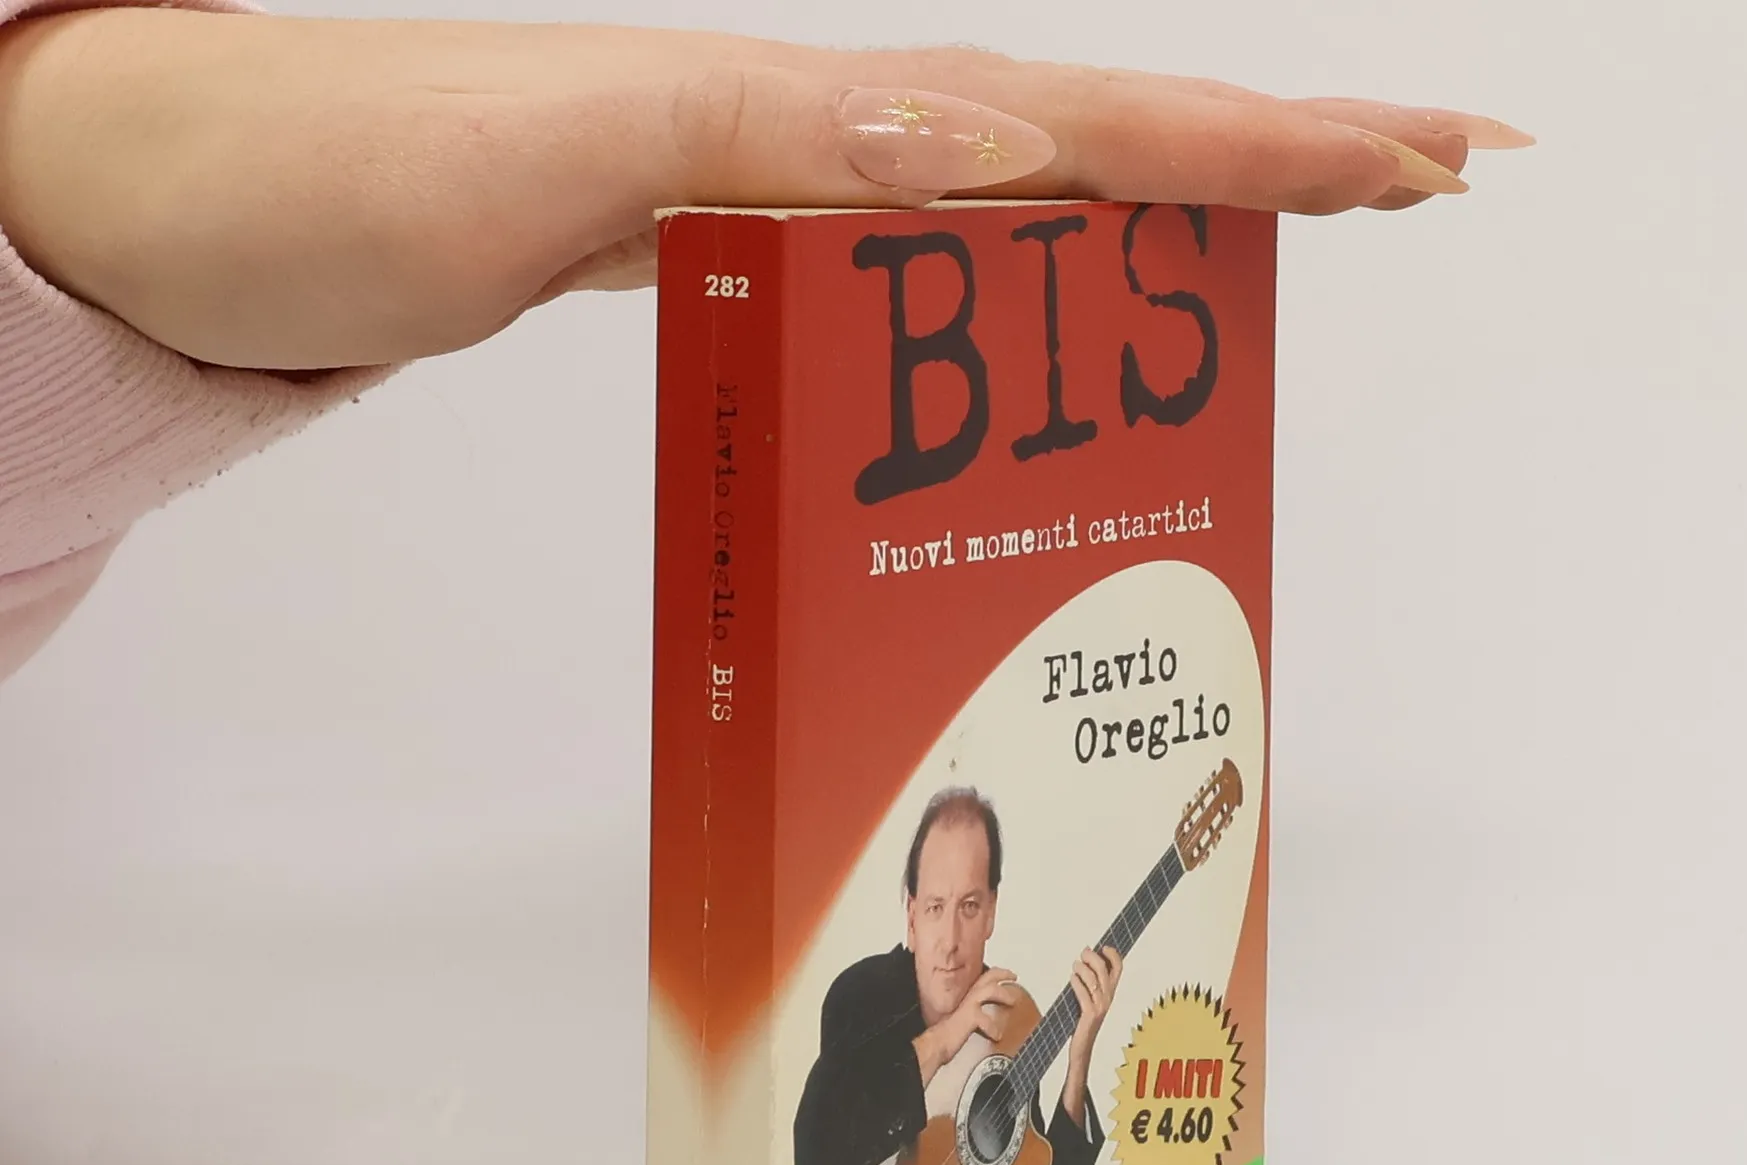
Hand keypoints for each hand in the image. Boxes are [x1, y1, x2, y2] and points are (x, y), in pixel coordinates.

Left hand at [0, 13, 1529, 370]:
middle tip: (1424, 181)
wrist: (175, 205)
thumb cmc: (325, 170)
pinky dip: (1016, 291)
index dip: (1250, 147)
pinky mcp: (716, 259)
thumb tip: (985, 145)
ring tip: (1294, 250)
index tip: (1413, 157)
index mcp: (796, 111)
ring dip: (1165, 226)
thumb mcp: (560, 151)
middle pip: (1083, 146)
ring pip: (1016, 205)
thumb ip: (772, 145)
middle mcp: (801, 145)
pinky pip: (911, 273)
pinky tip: (1048, 325)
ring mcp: (765, 202)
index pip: (1075, 123)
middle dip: (1265, 164)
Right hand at [914, 966, 1021, 1080]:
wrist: (935, 1045)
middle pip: (987, 977)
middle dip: (1002, 975)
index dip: (995, 974)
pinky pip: (987, 1020)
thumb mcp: (960, 1022)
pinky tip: (996, 1036)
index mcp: (965, 999)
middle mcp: (966, 998)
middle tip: (1013, 977)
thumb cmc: (944, 1037)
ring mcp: (968, 1006)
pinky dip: (993, 1028)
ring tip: (1012, 1001)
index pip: (981, 979)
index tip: (1006, 975)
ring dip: (1003, 994)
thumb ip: (970, 1016)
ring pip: (990, 990)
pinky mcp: (970, 1017)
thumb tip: (981, 1022)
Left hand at [1067, 946, 1123, 1055]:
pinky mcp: (1090, 1014)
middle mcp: (1107, 998)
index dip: (1113, 955)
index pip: (1118, 969)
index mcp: (1109, 993)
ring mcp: (1099, 1006)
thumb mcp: (1088, 999)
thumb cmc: (1083, 1022)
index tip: (1104, 946)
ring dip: (1082, 968)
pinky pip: (1084, 993)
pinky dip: (1077, 983)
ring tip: (1075, 966)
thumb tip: (1084, 959)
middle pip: (1104, 969)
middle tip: (1083, 953)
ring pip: (1093, 979)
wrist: (1082, 1047)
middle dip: (1093, 957)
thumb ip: (1089, 982)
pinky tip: (1072, 979)